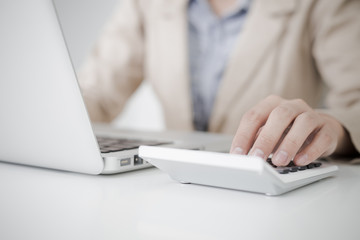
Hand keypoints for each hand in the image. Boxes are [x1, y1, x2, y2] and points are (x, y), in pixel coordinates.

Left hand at [230, 95, 346, 165]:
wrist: (319, 130)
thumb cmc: (287, 132)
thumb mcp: (268, 133)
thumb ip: (256, 141)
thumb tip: (244, 157)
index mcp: (272, 104)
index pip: (254, 116)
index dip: (243, 136)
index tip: (237, 155)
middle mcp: (292, 106)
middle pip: (279, 116)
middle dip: (266, 138)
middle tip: (257, 158)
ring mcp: (312, 115)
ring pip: (303, 123)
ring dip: (289, 143)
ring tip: (279, 161)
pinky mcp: (328, 129)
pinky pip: (322, 137)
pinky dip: (311, 150)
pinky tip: (300, 161)